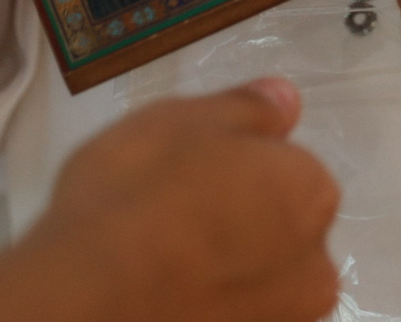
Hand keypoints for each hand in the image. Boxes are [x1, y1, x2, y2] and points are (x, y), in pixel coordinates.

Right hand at [0, 81, 339, 321]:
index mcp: (311, 194)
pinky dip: (206, 307)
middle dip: (241, 223)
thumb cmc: (136, 195)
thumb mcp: (182, 119)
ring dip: (224, 272)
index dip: (238, 167)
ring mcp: (281, 321)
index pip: (289, 170)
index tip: (192, 172)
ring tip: (159, 262)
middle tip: (173, 215)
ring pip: (255, 284)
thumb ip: (246, 109)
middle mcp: (314, 268)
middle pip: (281, 232)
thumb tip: (285, 100)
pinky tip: (162, 297)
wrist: (86, 300)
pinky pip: (229, 314)